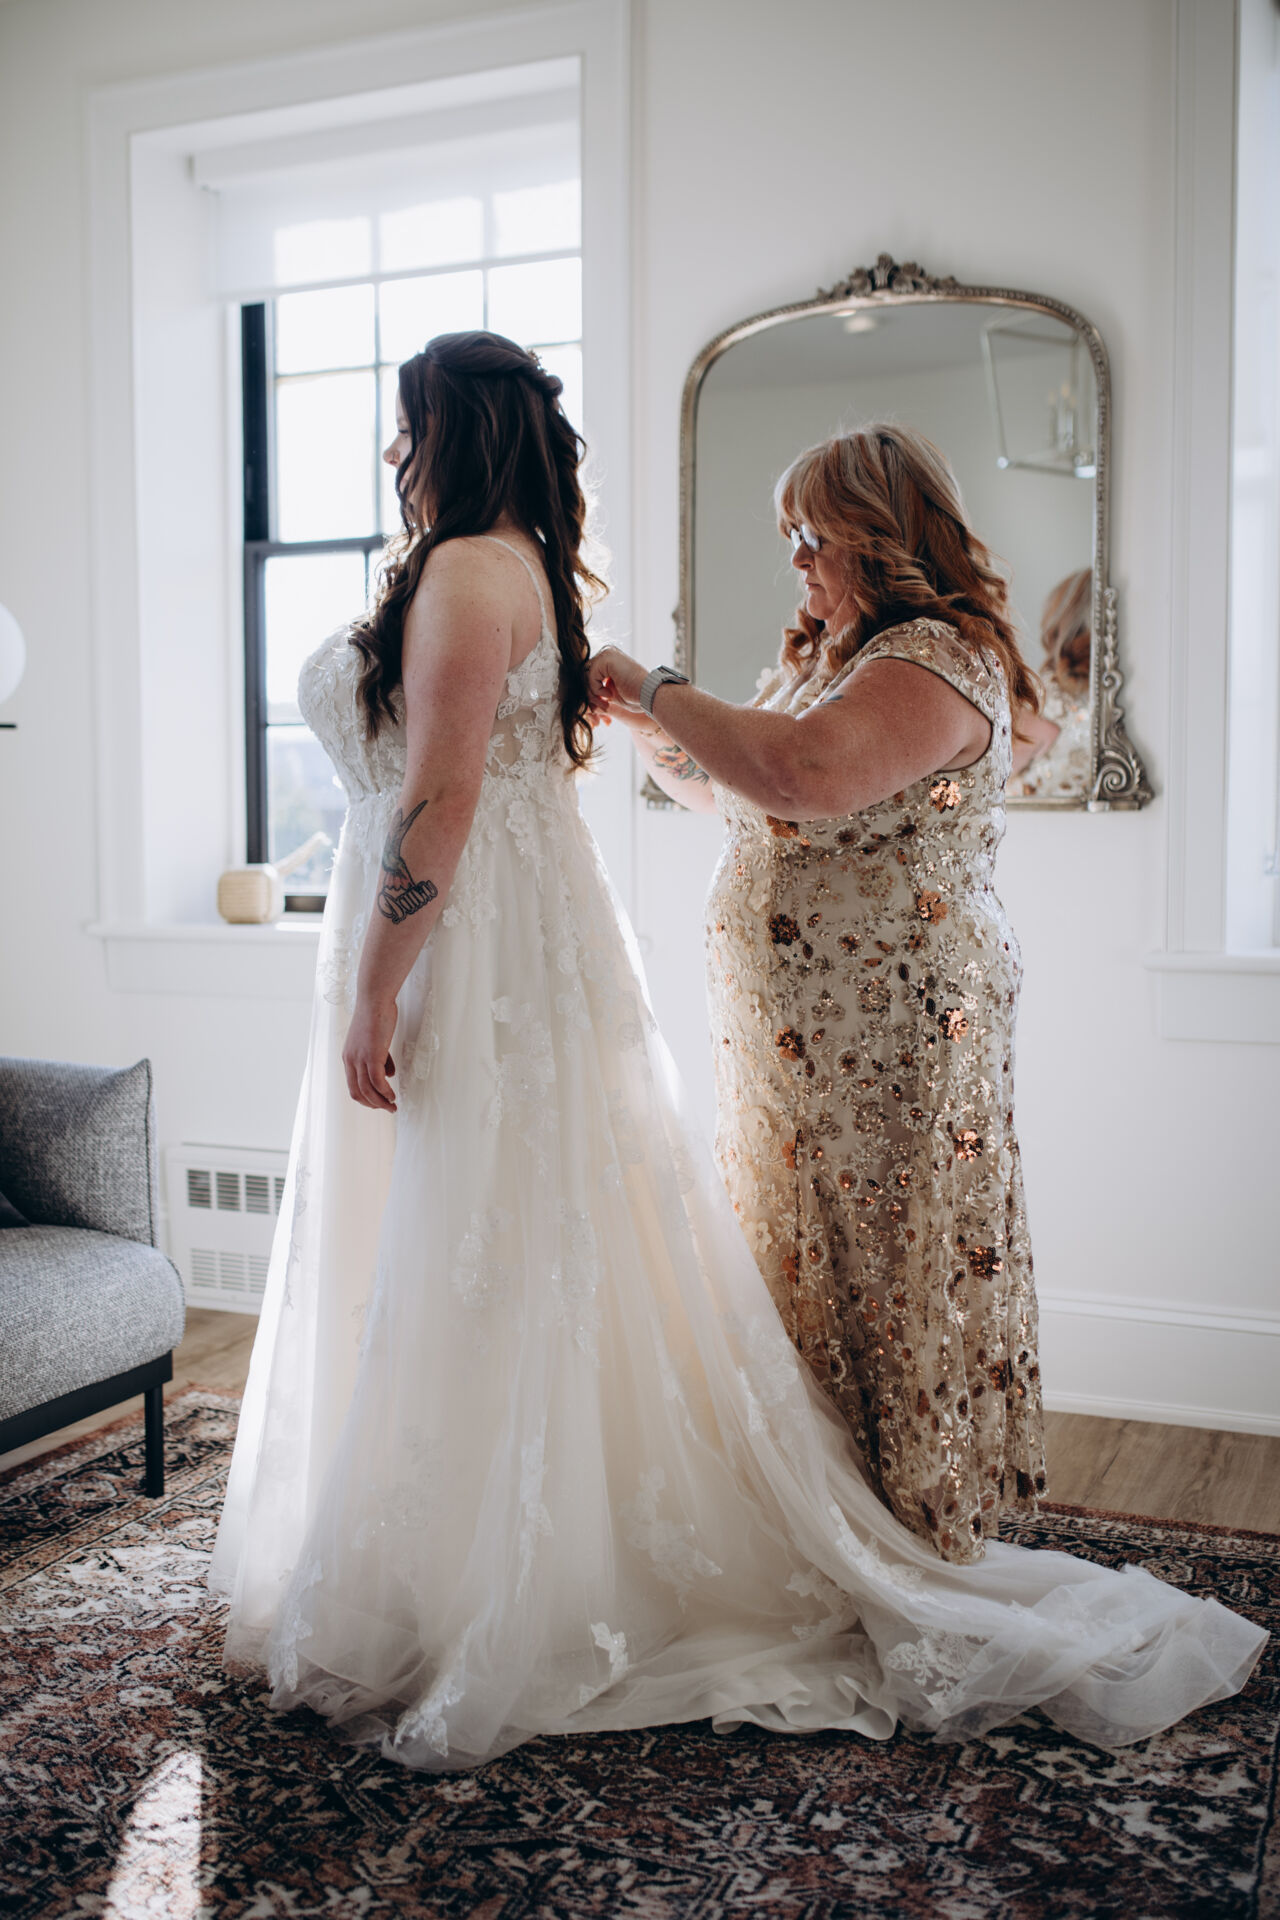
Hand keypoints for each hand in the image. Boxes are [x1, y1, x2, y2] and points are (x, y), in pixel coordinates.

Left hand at [343, 996, 398, 1111]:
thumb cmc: (377, 1016)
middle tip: (386, 1108)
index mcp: (348, 1057)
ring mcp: (360, 1059)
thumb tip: (389, 1073)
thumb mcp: (376, 1041)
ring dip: (381, 1102)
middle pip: (357, 1092)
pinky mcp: (372, 1056)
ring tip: (392, 1106)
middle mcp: (350, 1060)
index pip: (352, 1085)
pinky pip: (378, 1082)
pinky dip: (385, 1092)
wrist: (375, 1000)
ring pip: (368, 1090)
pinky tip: (392, 1095)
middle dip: (372, 1104)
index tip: (379, 1101)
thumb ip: (381, 1058)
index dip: (366, 1097)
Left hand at [587, 646, 646, 712]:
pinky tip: (610, 695)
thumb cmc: (636, 698)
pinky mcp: (607, 658)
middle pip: (584, 675)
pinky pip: (590, 676)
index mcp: (609, 659)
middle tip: (598, 709)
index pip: (589, 675)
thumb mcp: (610, 694)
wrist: (650, 694)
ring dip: (592, 694)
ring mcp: (607, 653)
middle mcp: (607, 653)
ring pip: (585, 676)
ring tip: (605, 704)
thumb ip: (596, 692)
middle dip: (589, 695)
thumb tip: (581, 702)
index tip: (598, 709)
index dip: (590, 694)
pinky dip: (596, 690)